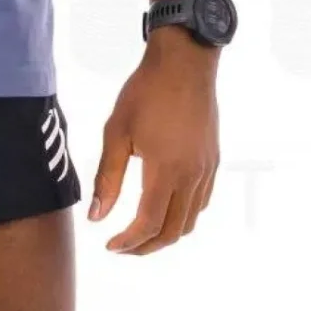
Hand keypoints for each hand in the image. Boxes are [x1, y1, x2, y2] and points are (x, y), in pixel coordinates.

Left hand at [87, 30, 218, 253]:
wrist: (184, 63)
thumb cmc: (146, 93)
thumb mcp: (116, 133)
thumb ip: (107, 179)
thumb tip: (96, 217)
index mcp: (165, 171)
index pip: (148, 224)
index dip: (128, 242)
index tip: (109, 245)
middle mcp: (191, 176)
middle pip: (172, 231)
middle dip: (146, 246)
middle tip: (122, 247)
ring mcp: (206, 169)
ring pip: (191, 220)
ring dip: (166, 234)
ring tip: (142, 233)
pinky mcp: (213, 161)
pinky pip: (202, 202)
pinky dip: (184, 216)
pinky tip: (165, 208)